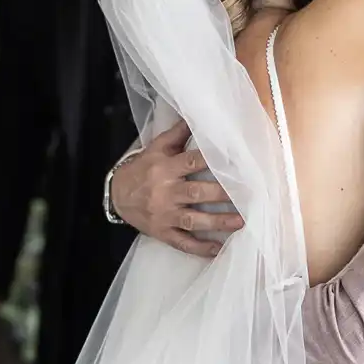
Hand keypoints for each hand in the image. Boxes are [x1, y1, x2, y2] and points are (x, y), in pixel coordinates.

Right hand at [110, 120, 240, 258]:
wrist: (116, 196)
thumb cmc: (142, 169)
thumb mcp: (156, 148)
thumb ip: (178, 134)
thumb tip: (197, 114)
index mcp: (166, 168)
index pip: (192, 162)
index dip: (214, 160)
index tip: (237, 161)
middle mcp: (165, 192)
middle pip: (197, 192)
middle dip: (222, 194)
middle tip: (247, 193)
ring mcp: (165, 214)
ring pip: (194, 220)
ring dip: (218, 222)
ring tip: (241, 222)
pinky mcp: (163, 232)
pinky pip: (183, 243)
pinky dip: (200, 248)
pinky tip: (219, 250)